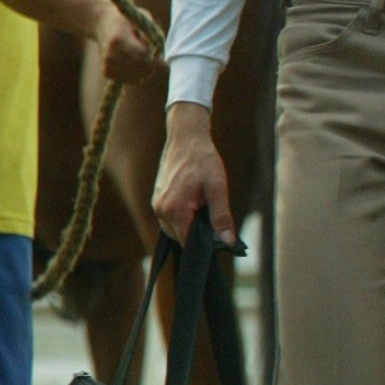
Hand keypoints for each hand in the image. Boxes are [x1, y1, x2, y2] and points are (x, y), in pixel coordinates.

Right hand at [91, 3, 157, 84]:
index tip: (155, 50)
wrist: (102, 22)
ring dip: (144, 70)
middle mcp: (111, 53)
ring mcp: (107, 64)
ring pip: (136, 77)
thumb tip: (164, 65)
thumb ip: (154, 40)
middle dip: (151, 64)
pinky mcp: (106, 72)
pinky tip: (133, 64)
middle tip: (150, 55)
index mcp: (119, 39)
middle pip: (141, 67)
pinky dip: (135, 75)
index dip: (154, 55)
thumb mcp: (142, 20)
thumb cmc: (128, 20)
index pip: (144, 54)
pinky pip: (128, 80)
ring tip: (140, 57)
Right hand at [153, 104, 236, 245]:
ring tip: (206, 212)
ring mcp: (157, 204)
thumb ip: (221, 217)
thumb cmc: (203, 161)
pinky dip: (183, 217)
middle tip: (216, 224)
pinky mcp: (157, 198)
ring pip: (175, 228)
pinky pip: (170, 217)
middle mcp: (161, 210)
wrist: (186, 138)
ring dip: (190, 226)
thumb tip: (228, 241)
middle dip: (197, 236)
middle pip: (180, 237)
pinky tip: (196, 207)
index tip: (218, 243)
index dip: (203, 246)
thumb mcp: (218, 188)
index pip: (187, 243)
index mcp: (175, 210)